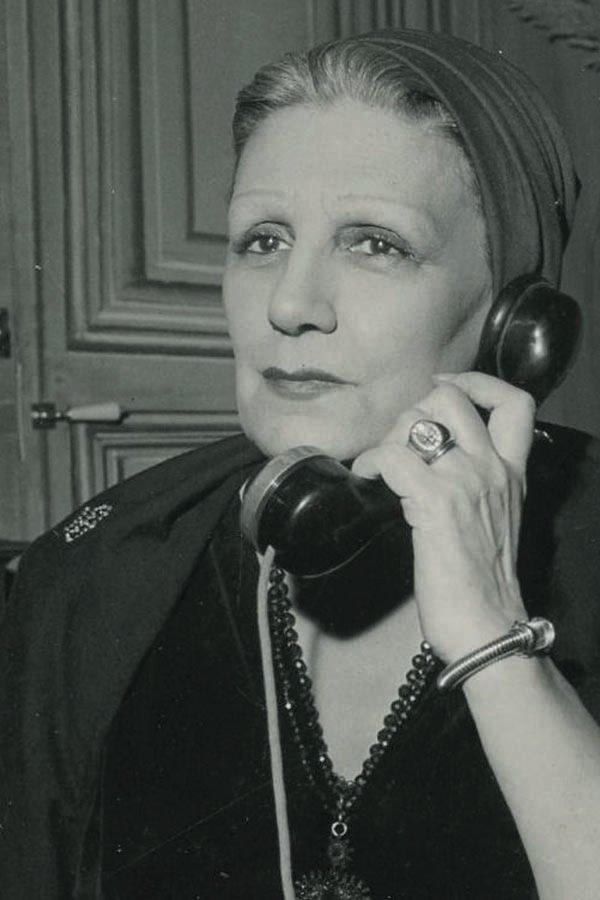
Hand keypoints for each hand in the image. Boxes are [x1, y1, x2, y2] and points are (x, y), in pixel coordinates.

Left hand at [352, 372, 535, 661]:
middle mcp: (493, 469)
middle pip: (454, 398)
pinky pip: (392, 457)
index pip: (515, 403)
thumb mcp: (496, 522)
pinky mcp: (435, 503)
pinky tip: (365, 479)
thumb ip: (478, 488)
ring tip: (380, 464)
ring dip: (390, 435)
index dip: (477, 382)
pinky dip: (370, 462)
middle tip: (399, 440)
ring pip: (419, 419)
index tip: (444, 388)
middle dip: (416, 407)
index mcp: (512, 473)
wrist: (488, 627)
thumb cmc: (483, 584)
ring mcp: (466, 482)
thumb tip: (435, 469)